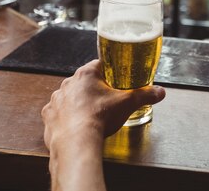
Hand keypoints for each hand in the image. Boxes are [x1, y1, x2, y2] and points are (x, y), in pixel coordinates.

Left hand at [42, 59, 165, 150]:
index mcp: (86, 74)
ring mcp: (56, 100)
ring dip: (79, 102)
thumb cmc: (100, 118)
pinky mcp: (48, 116)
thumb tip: (160, 92)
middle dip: (95, 89)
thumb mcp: (128, 103)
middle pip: (85, 81)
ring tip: (92, 115)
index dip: (110, 71)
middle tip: (108, 100)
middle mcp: (67, 83)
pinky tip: (77, 125)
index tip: (116, 78)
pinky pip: (58, 112)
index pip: (99, 65)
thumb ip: (145, 94)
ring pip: (70, 96)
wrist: (77, 143)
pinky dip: (67, 117)